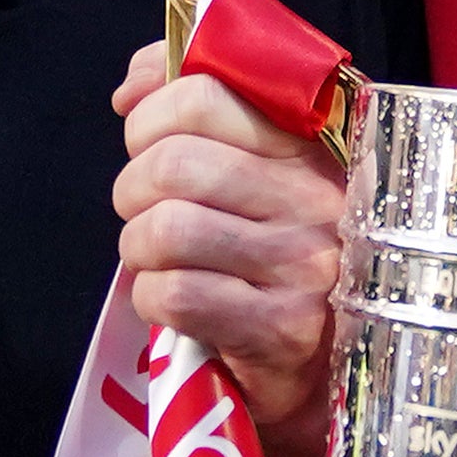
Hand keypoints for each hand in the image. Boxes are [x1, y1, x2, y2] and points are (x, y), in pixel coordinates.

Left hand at [109, 40, 353, 456]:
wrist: (325, 371)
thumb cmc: (278, 258)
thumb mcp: (259, 174)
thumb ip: (202, 112)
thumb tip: (131, 85)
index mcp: (313, 146)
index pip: (208, 95)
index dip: (150, 116)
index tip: (144, 142)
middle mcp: (318, 200)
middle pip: (174, 163)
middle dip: (133, 189)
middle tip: (144, 213)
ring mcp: (305, 268)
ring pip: (167, 228)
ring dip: (137, 248)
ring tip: (155, 260)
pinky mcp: (281, 332)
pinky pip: (174, 294)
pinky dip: (151, 298)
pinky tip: (172, 303)